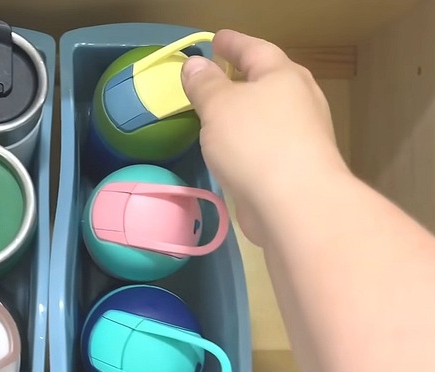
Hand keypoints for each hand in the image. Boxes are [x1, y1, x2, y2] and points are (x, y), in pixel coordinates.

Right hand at [181, 30, 348, 243]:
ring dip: (247, 110)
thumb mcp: (218, 106)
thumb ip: (204, 83)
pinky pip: (268, 141)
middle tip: (221, 71)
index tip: (215, 39)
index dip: (232, 43)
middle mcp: (299, 100)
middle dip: (245, 74)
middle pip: (269, 79)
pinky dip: (250, 138)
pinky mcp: (298, 166)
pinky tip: (234, 149)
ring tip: (222, 111)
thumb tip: (195, 64)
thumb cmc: (255, 143)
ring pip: (270, 113)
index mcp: (283, 75)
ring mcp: (303, 135)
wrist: (296, 204)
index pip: (254, 49)